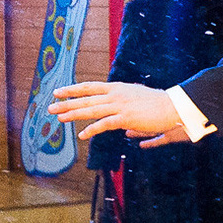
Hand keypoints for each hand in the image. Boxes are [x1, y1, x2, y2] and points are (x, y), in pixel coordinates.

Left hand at [51, 81, 189, 143]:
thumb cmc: (157, 106)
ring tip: (59, 118)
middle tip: (50, 107)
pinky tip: (82, 135)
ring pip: (91, 110)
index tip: (58, 91)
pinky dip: (92, 129)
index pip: (89, 87)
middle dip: (66, 103)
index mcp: (117, 88)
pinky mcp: (126, 117)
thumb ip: (127, 113)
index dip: (72, 89)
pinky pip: (104, 124)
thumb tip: (124, 129)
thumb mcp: (137, 103)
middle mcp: (115, 94)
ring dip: (73, 114)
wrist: (173, 106)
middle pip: (86, 98)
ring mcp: (119, 105)